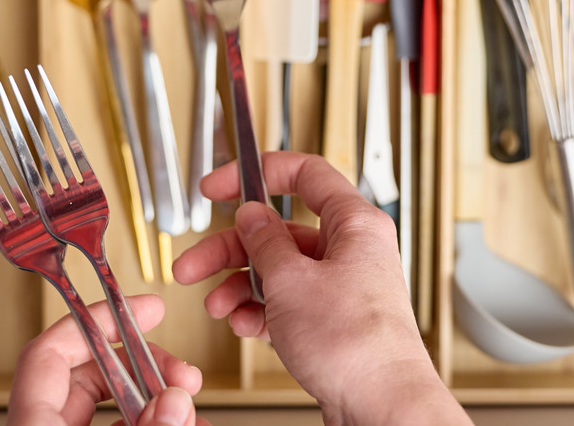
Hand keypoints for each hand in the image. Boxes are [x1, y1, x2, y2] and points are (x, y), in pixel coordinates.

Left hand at [7, 294, 208, 425]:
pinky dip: (153, 425)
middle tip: (182, 372)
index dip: (97, 320)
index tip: (144, 309)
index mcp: (32, 425)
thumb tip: (173, 401)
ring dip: (159, 401)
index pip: (50, 351)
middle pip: (90, 374)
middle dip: (144, 366)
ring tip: (191, 409)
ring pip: (112, 406)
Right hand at [173, 152, 471, 424]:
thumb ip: (265, 242)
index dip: (257, 172)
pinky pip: (284, 303)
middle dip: (229, 248)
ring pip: (276, 270)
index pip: (305, 174)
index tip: (221, 185)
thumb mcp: (291, 281)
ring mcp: (339, 287)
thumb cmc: (357, 346)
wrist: (379, 407)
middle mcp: (349, 252)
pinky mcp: (329, 320)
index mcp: (353, 225)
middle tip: (194, 261)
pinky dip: (258, 311)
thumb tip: (252, 216)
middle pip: (277, 232)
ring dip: (238, 285)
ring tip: (215, 303)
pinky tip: (243, 323)